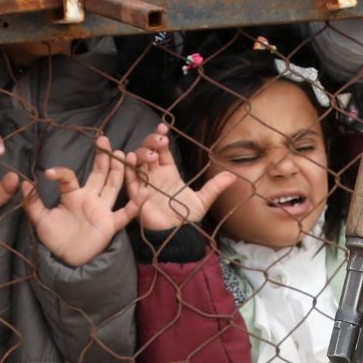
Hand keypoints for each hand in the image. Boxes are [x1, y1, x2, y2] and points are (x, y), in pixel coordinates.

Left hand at [21, 153, 139, 267]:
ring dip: (120, 171)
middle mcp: (90, 198)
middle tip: (104, 140)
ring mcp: (102, 210)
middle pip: (99, 174)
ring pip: (113, 186)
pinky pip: (125, 214)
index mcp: (73, 195)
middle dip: (103, 158)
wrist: (66, 260)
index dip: (60, 173)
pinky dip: (135, 205)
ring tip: (124, 154)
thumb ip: (32, 202)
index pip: (69, 178)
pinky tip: (143, 192)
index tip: (49, 173)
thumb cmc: (55, 238)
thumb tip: (23, 183)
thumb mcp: (40, 220)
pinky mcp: (110, 224)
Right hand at [115, 125, 235, 233]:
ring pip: (137, 162)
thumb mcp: (203, 199)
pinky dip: (128, 168)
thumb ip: (215, 186)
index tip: (163, 128)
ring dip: (141, 153)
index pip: (162, 151)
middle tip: (159, 140)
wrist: (178, 235)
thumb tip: (234, 175)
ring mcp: (145, 184)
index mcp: (169, 173)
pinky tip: (130, 158)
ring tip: (152, 155)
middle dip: (150, 142)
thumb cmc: (187, 217)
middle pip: (147, 152)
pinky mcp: (137, 195)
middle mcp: (155, 176)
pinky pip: (129, 180)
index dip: (160, 138)